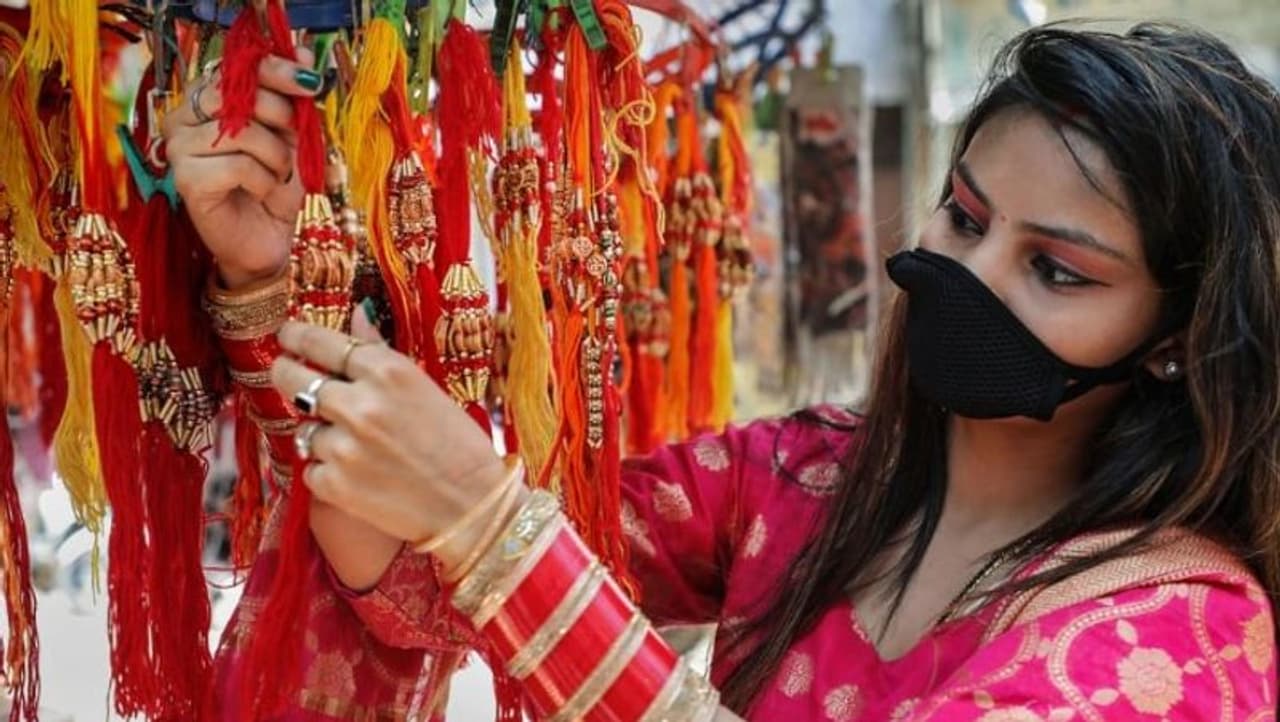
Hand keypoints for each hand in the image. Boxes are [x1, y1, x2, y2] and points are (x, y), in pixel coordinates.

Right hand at [162, 53, 321, 287]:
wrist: (267, 239)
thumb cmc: (275, 185)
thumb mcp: (292, 137)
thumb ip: (294, 98)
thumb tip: (307, 56)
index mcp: (203, 100)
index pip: (234, 67)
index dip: (275, 70)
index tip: (310, 81)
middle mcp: (182, 118)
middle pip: (235, 93)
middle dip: (280, 116)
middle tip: (291, 144)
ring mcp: (178, 149)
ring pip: (241, 132)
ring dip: (276, 157)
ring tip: (276, 175)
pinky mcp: (186, 180)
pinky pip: (239, 165)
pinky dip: (264, 181)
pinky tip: (259, 192)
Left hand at [270, 308, 507, 563]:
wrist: (470, 505)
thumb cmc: (458, 444)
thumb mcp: (425, 387)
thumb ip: (382, 353)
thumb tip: (357, 313)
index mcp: (388, 372)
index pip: (321, 342)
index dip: (297, 336)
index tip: (288, 334)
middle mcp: (360, 405)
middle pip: (294, 378)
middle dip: (285, 371)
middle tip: (286, 372)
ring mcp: (344, 447)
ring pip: (304, 428)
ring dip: (320, 432)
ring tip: (354, 444)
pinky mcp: (334, 486)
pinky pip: (312, 468)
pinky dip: (329, 471)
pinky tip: (360, 475)